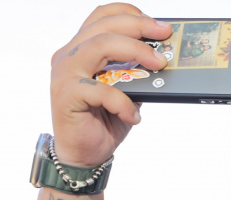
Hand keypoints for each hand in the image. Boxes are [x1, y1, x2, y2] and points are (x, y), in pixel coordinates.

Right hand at [50, 4, 171, 165]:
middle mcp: (69, 55)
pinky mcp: (66, 94)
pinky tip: (134, 116)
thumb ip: (136, 72)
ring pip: (100, 45)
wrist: (85, 155)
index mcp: (81, 48)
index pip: (102, 17)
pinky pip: (101, 90)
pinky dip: (123, 102)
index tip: (157, 24)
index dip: (129, 13)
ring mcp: (64, 73)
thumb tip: (164, 57)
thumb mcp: (126, 90)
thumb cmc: (104, 121)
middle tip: (165, 35)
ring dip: (135, 51)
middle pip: (104, 26)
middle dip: (139, 27)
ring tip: (158, 65)